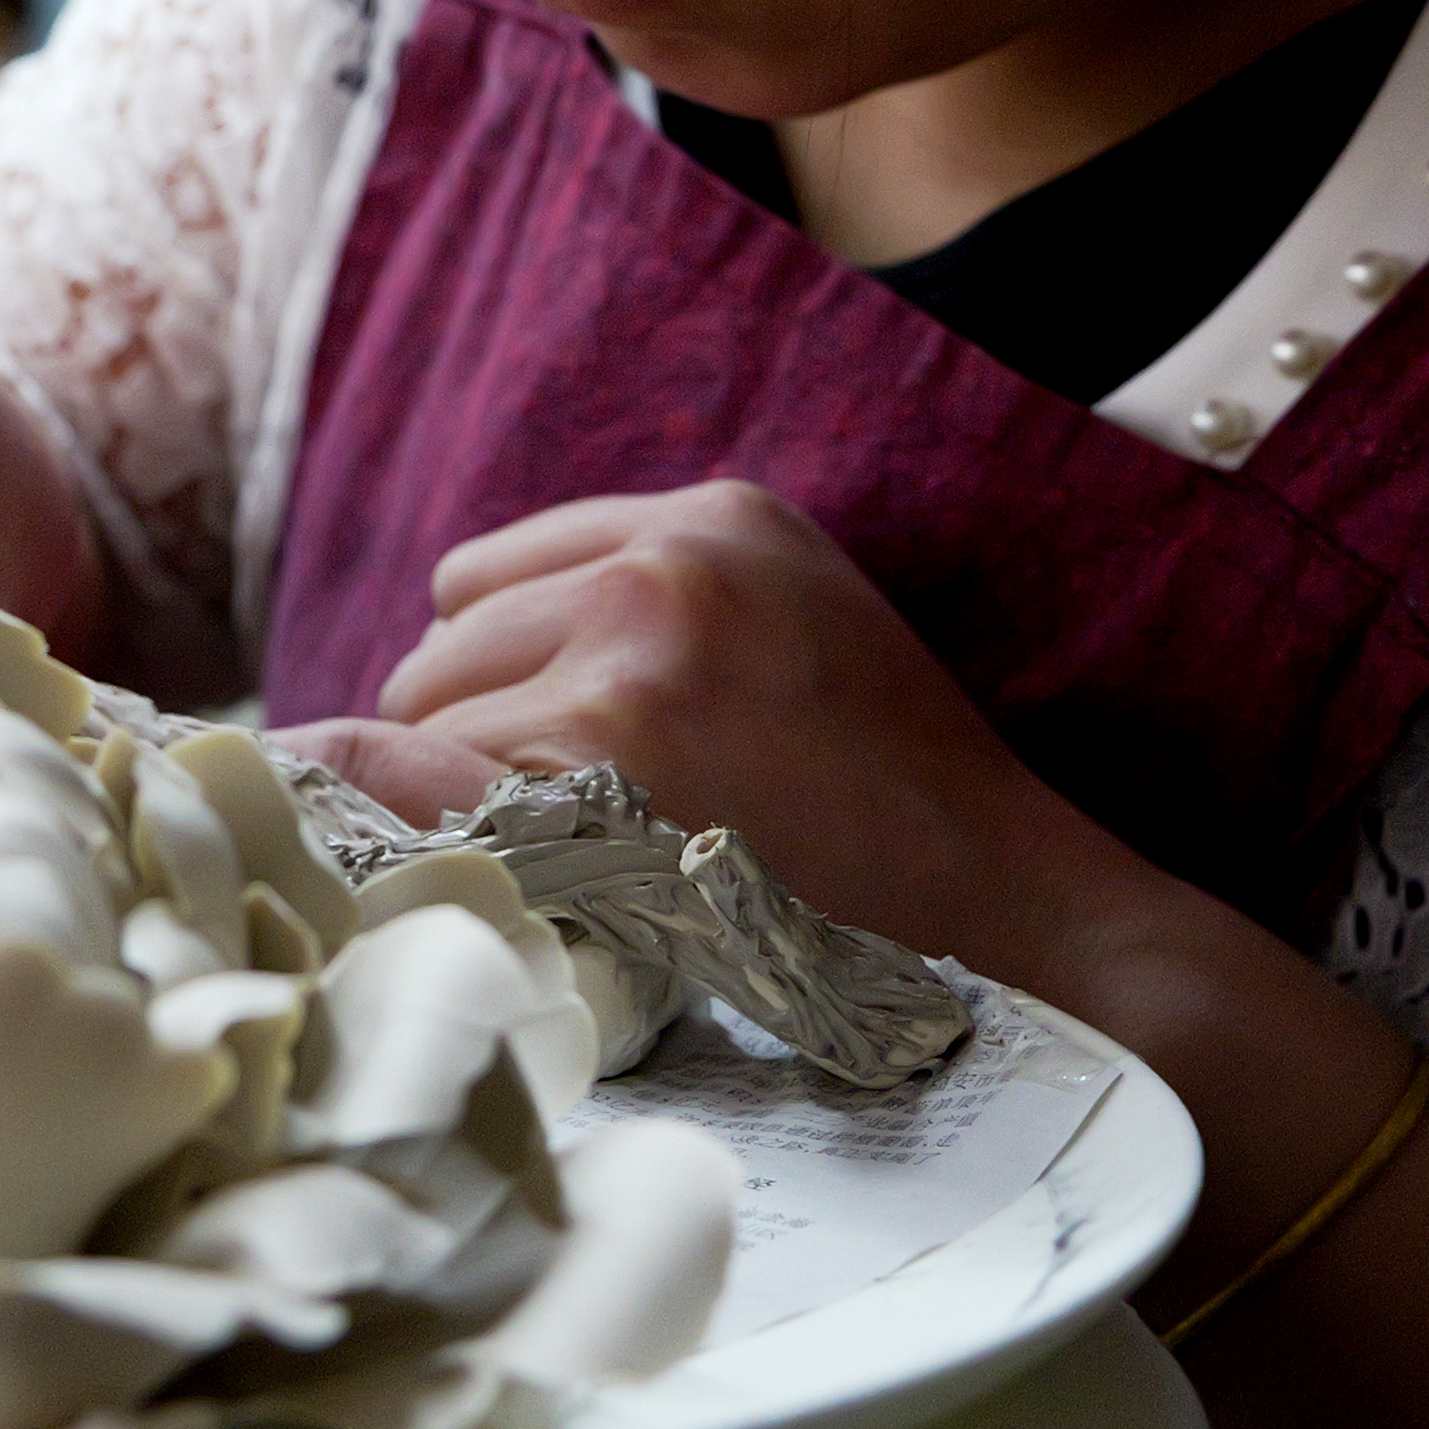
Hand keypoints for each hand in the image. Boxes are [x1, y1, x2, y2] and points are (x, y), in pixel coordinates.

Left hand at [351, 479, 1166, 975]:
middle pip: (442, 641)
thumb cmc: (892, 806)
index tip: (531, 753)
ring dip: (463, 796)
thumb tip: (451, 658)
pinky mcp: (607, 752)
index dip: (497, 677)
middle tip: (568, 832)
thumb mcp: (788, 634)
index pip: (486, 576)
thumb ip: (649, 610)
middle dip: (474, 734)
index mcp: (715, 520)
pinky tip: (555, 889)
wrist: (1005, 908)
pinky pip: (436, 786)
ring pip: (423, 714)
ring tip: (582, 863)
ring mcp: (632, 653)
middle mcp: (667, 562)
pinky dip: (464, 845)